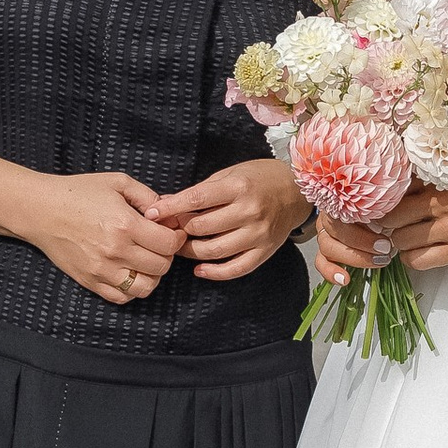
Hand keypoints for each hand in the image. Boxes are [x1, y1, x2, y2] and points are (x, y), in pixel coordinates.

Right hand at [27, 171, 185, 303]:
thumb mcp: (118, 183)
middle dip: (166, 255)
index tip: (172, 231)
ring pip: (145, 287)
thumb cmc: (78, 192)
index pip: (169, 244)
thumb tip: (169, 212)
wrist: (40, 210)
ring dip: (152, 275)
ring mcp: (102, 270)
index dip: (177, 237)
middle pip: (161, 267)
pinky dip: (132, 289)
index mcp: (125, 224)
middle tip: (159, 244)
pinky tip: (130, 272)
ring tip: (146, 260)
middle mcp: (115, 251)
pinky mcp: (90, 281)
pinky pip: (122, 297)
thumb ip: (148, 196)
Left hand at [153, 159, 302, 283]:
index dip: (170, 207)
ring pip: (214, 250)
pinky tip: (200, 269)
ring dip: (191, 251)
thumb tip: (166, 203)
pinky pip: (236, 269)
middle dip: (179, 229)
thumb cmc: (258, 178)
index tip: (152, 213)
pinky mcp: (265, 251)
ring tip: (180, 246)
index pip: (196, 199)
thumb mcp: (229, 174)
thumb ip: (201, 191)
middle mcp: (250, 211)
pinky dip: (214, 272)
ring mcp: (259, 234)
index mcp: (238, 187)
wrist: (296, 190)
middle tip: (168, 229)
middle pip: (202, 227)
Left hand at [324, 170, 447, 278]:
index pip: (392, 187)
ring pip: (400, 242)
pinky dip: (411, 258)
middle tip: (375, 223)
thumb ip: (429, 170)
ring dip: (393, 242)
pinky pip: (420, 261)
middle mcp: (441, 202)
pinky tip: (414, 251)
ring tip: (396, 237)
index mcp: (439, 177)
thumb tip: (392, 168)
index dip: (374, 196)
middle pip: (389, 217)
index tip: (364, 200)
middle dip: (378, 222)